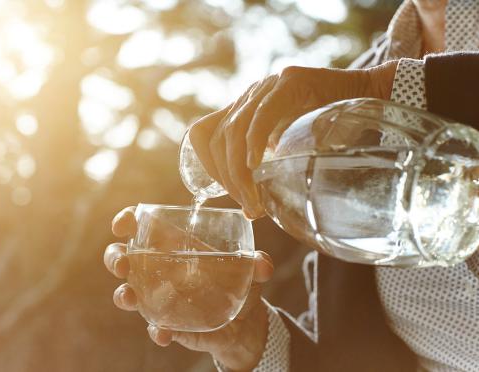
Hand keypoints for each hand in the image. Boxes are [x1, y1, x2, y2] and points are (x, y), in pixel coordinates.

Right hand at [105, 207, 274, 370]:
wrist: (244, 322)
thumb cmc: (239, 283)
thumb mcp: (249, 270)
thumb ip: (257, 264)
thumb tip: (263, 265)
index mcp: (173, 245)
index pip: (142, 227)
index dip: (127, 221)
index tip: (122, 223)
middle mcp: (159, 269)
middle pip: (123, 257)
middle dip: (115, 257)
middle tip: (123, 263)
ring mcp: (159, 297)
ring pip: (128, 292)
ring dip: (123, 294)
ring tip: (130, 297)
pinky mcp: (168, 322)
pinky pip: (155, 326)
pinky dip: (156, 330)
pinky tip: (163, 332)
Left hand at [188, 60, 397, 217]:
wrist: (368, 95)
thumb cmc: (329, 130)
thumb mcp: (289, 150)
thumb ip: (267, 167)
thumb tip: (251, 209)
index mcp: (244, 110)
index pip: (204, 134)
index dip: (208, 165)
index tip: (227, 193)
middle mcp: (250, 96)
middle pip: (217, 137)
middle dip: (227, 178)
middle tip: (249, 205)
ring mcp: (267, 86)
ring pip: (233, 130)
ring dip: (238, 171)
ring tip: (254, 198)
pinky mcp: (289, 82)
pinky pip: (262, 115)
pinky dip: (254, 143)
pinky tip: (254, 166)